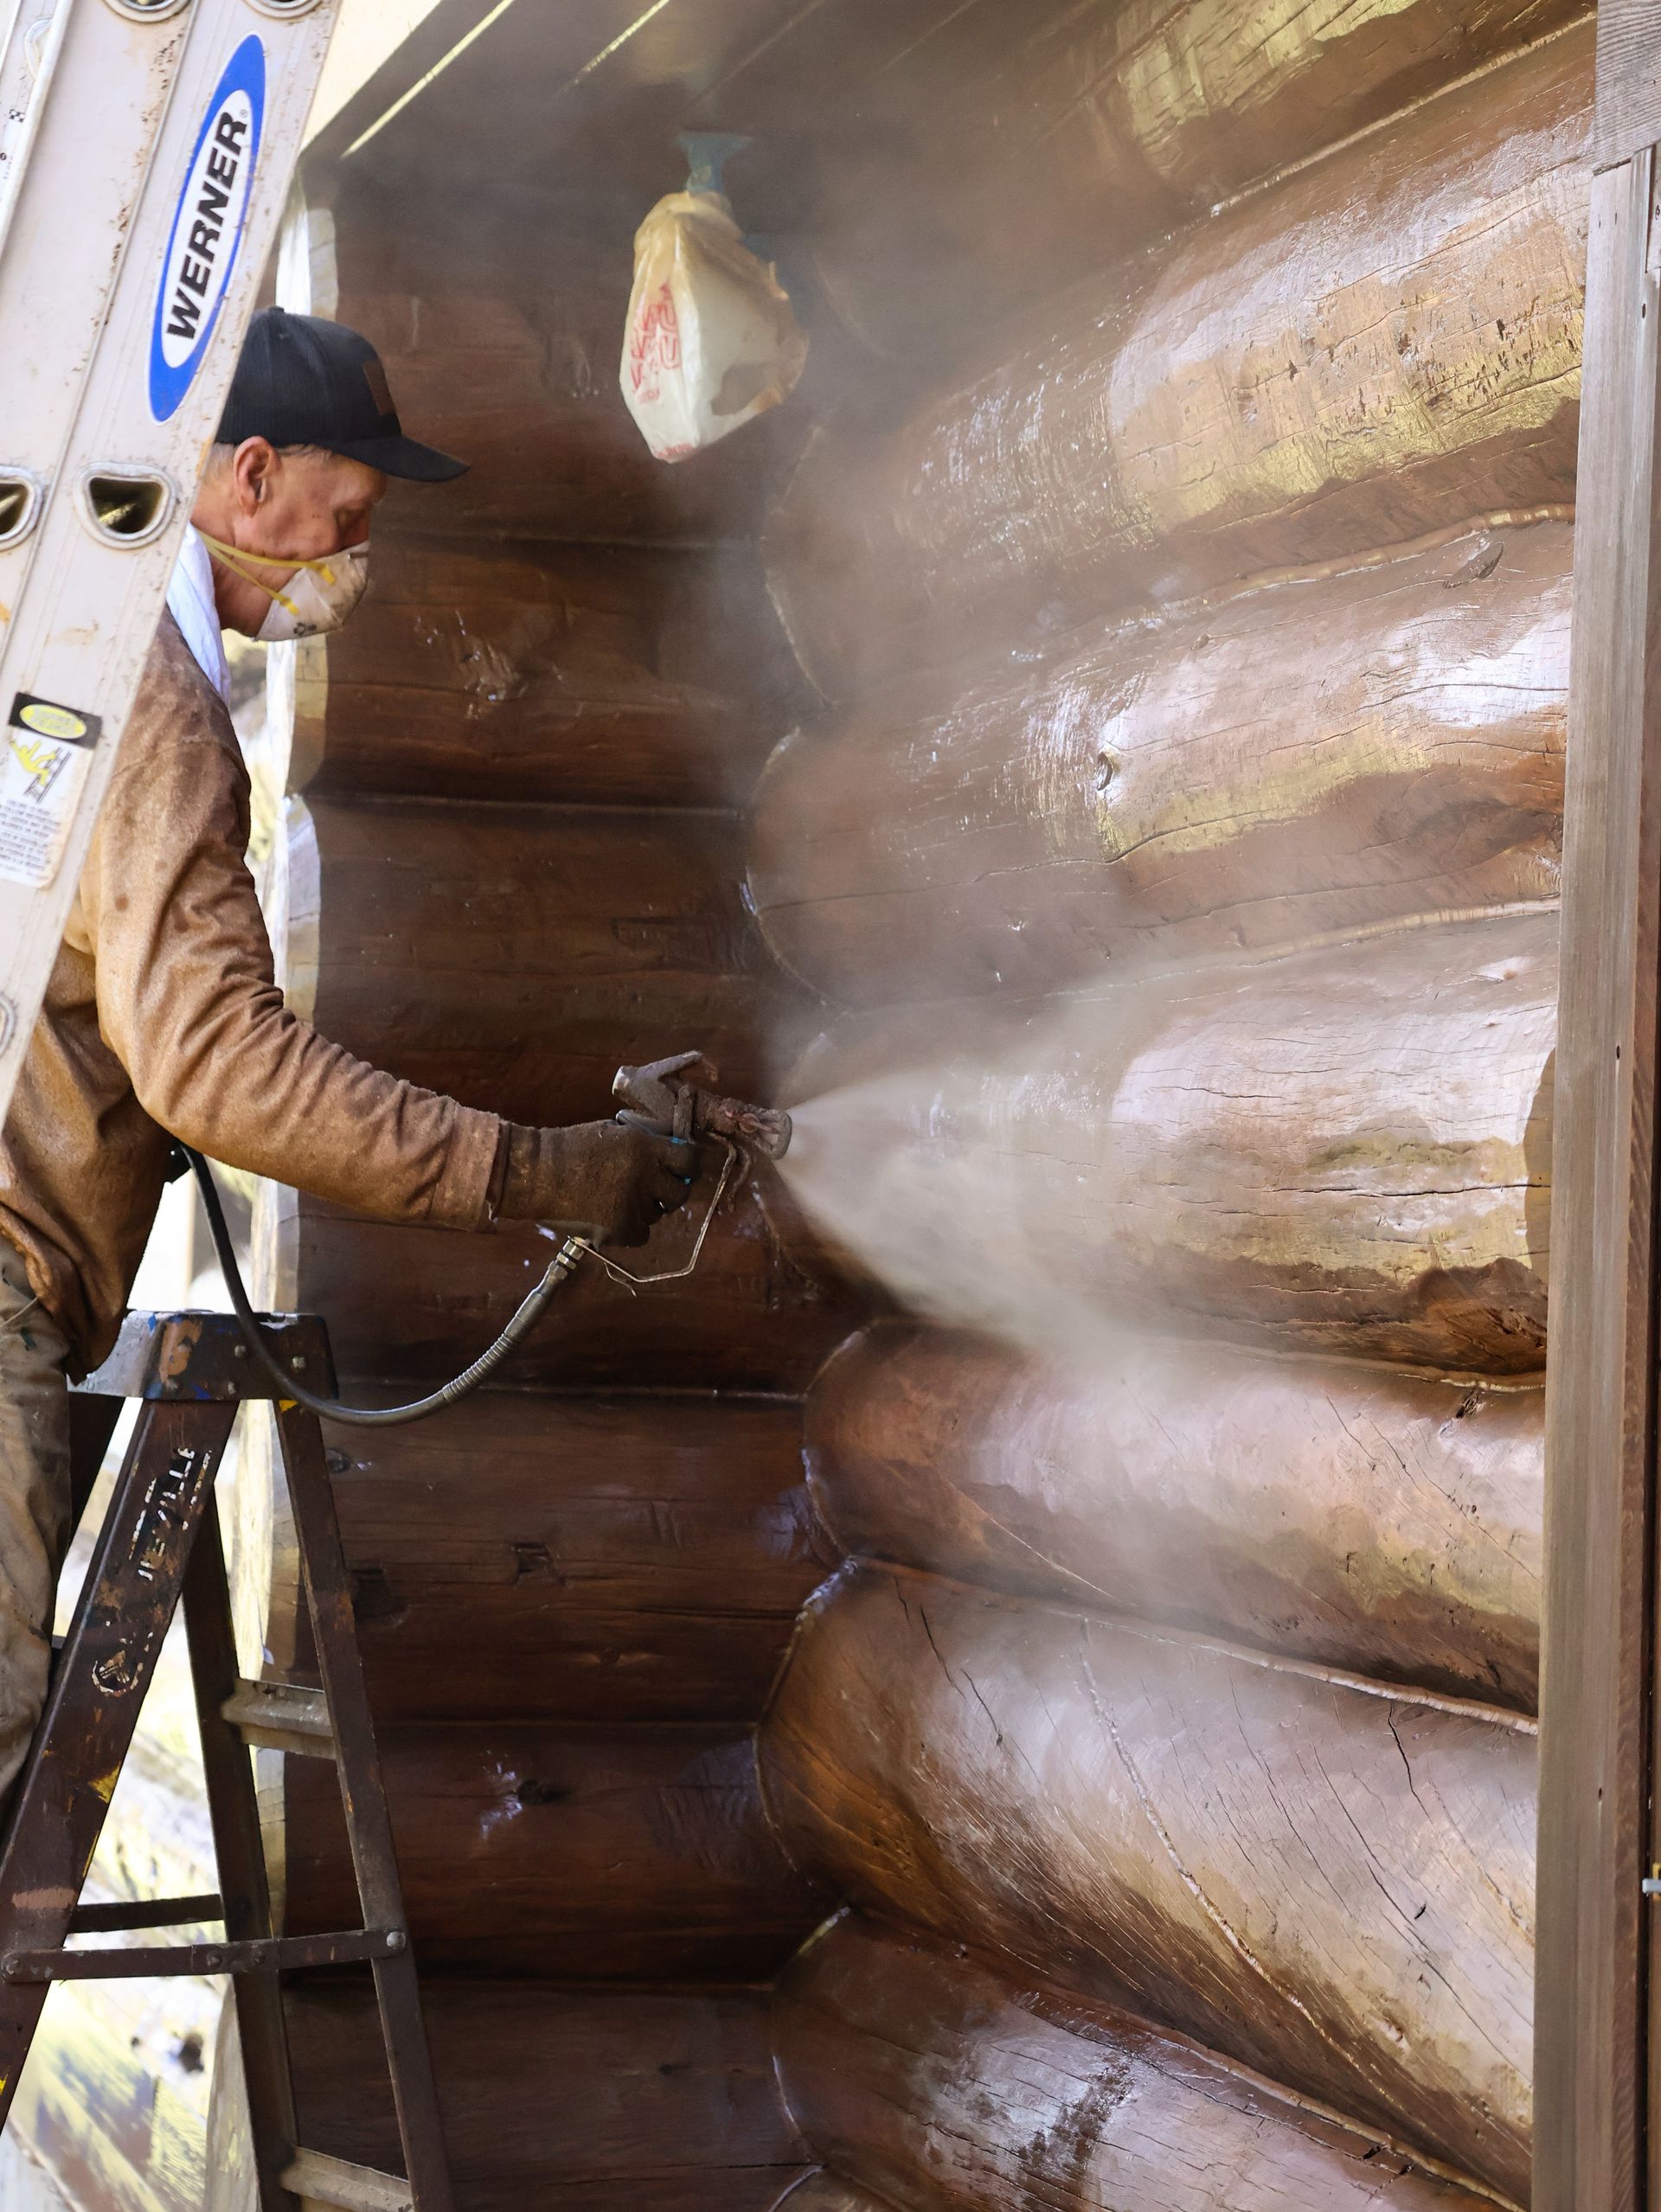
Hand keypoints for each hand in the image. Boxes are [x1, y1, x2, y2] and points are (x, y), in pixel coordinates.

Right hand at [499, 1119, 696, 1245]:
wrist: (537, 1173)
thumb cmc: (570, 1148)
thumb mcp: (613, 1132)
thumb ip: (643, 1144)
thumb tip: (667, 1153)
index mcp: (645, 1148)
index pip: (689, 1160)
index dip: (687, 1167)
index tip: (681, 1170)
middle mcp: (645, 1176)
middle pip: (679, 1194)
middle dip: (670, 1193)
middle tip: (654, 1191)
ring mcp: (634, 1205)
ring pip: (656, 1215)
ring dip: (644, 1210)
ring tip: (616, 1200)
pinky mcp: (620, 1229)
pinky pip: (641, 1235)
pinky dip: (630, 1230)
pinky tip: (611, 1217)